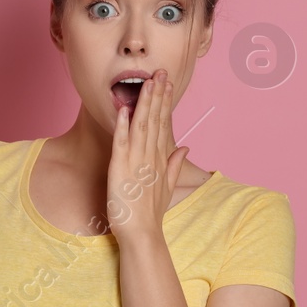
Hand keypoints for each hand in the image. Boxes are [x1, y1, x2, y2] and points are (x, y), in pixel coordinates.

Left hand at [106, 69, 187, 242]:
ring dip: (144, 104)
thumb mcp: (167, 186)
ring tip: (147, 83)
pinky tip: (124, 110)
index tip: (167, 83)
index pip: (164, 124)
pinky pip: (121, 144)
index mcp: (159, 159)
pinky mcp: (120, 170)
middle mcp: (150, 157)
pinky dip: (122, 127)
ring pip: (141, 126)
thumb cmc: (150, 213)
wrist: (142, 234)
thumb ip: (175, 164)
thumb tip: (186, 146)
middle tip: (160, 72)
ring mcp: (136, 163)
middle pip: (155, 120)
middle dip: (157, 95)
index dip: (164, 102)